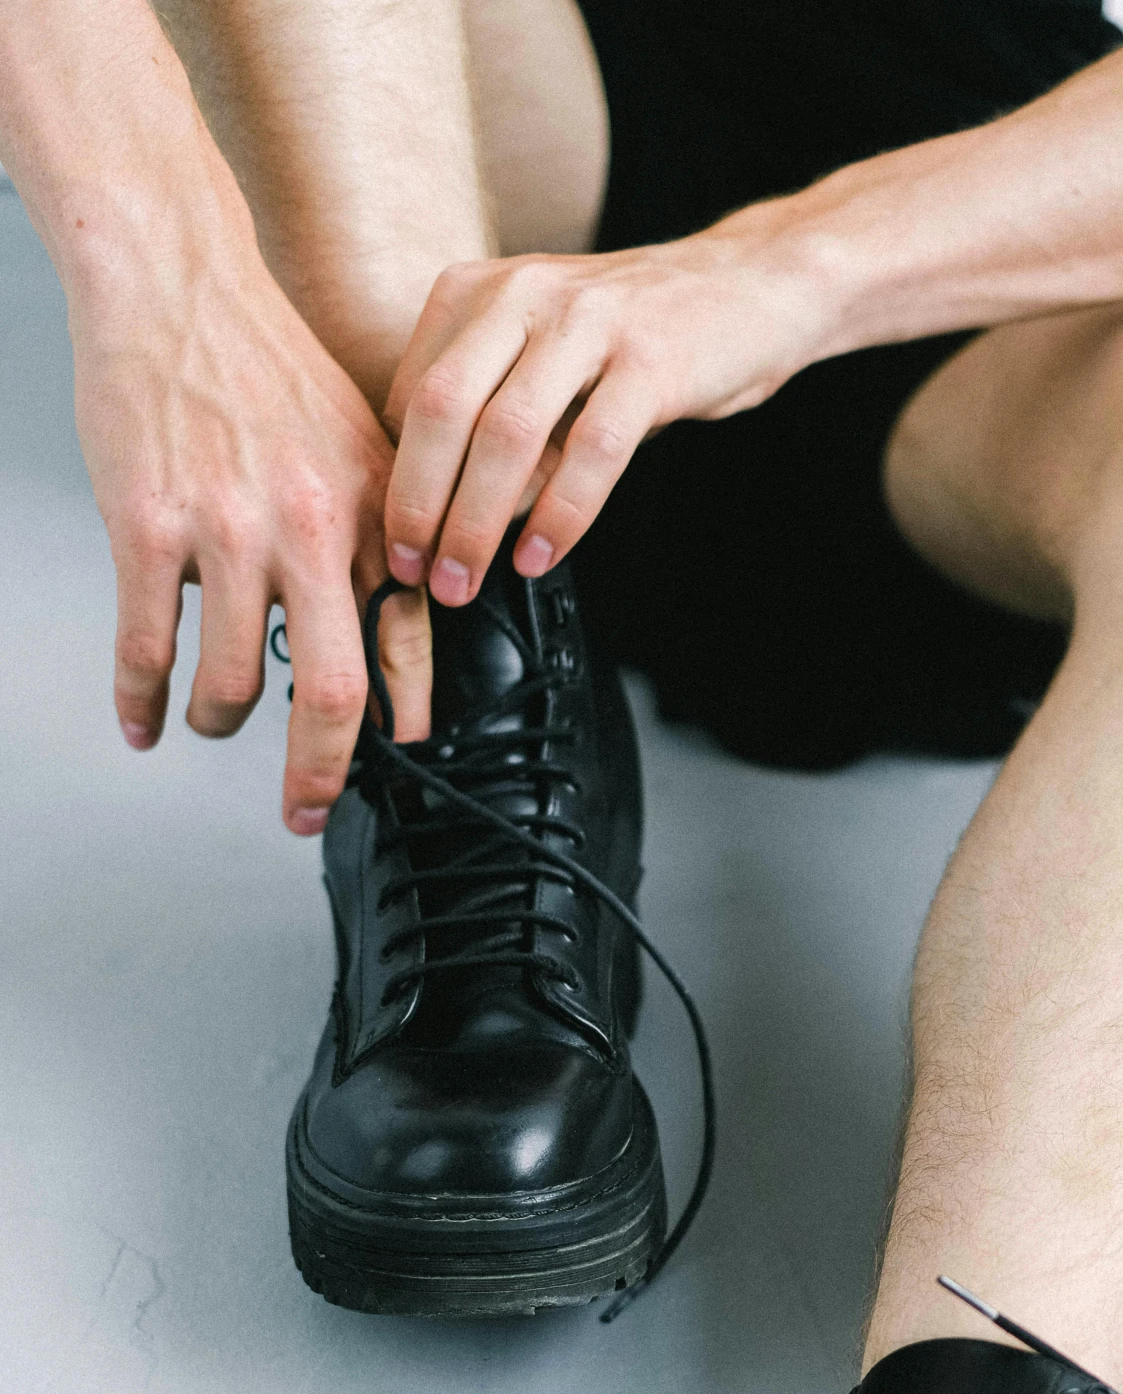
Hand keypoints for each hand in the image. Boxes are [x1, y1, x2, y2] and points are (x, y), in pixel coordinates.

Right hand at [72, 224, 431, 831]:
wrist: (176, 283)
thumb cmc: (265, 365)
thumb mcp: (358, 445)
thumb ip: (383, 535)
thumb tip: (409, 630)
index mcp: (367, 512)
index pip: (403, 638)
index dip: (404, 713)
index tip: (398, 755)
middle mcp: (307, 528)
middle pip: (332, 689)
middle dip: (320, 771)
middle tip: (306, 810)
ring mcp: (226, 532)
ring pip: (233, 682)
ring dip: (220, 722)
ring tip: (212, 719)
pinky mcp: (149, 528)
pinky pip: (147, 648)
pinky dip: (142, 702)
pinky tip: (142, 723)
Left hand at [382, 225, 834, 600]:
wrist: (747, 285)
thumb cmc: (634, 341)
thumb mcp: (542, 359)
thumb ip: (490, 420)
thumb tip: (440, 514)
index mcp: (478, 292)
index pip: (410, 395)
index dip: (394, 480)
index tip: (397, 545)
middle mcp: (523, 294)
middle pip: (441, 410)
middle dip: (417, 504)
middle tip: (414, 572)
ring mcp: (588, 322)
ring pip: (507, 433)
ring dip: (477, 521)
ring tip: (466, 581)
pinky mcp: (650, 359)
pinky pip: (591, 450)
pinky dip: (560, 514)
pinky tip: (540, 558)